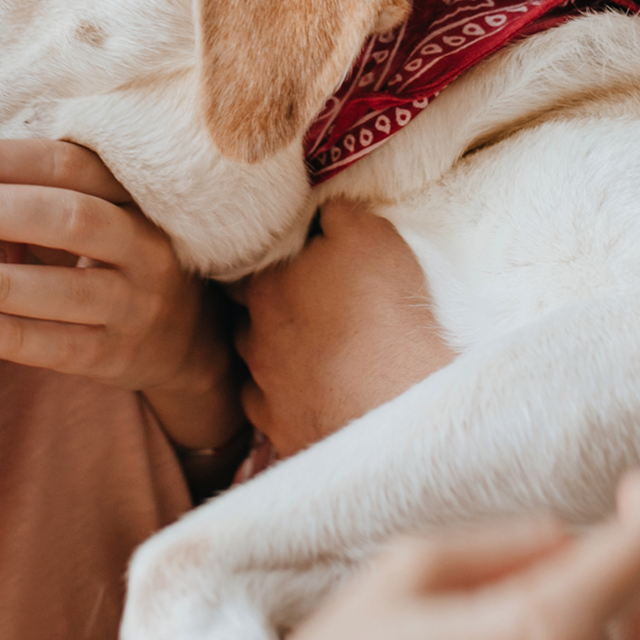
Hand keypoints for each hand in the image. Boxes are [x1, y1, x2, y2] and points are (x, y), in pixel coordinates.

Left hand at [0, 137, 241, 448]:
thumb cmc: (112, 258)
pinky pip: (62, 347)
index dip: (0, 158)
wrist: (183, 339)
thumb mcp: (90, 218)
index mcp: (134, 193)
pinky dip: (10, 337)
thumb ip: (28, 206)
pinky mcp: (119, 355)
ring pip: (66, 288)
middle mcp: (144, 243)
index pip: (68, 164)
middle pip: (68, 217)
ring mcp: (136, 302)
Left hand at [235, 201, 453, 451]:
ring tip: (305, 350)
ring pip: (256, 367)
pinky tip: (306, 396)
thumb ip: (335, 213)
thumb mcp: (366, 234)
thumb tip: (321, 209)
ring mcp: (266, 391)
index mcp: (264, 288)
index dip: (264, 262)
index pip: (244, 267)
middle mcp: (253, 339)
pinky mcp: (285, 431)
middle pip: (245, 317)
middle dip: (265, 310)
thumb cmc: (380, 308)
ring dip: (272, 356)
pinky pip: (273, 412)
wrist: (395, 398)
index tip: (282, 261)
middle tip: (299, 305)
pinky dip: (286, 401)